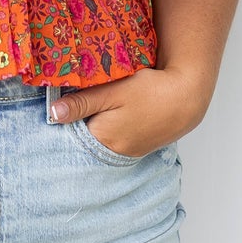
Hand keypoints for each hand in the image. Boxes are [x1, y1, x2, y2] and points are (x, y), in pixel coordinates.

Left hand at [48, 63, 211, 157]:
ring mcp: (129, 151)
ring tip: (103, 104)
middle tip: (82, 99)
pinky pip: (117, 139)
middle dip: (81, 121)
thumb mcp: (113, 91)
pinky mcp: (140, 146)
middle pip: (86, 137)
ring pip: (102, 137)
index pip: (71, 133)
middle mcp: (114, 151)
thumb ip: (83, 102)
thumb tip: (54, 113)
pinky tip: (118, 111)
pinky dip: (113, 127)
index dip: (67, 117)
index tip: (62, 103)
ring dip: (98, 123)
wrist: (187, 97)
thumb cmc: (150, 91)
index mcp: (103, 138)